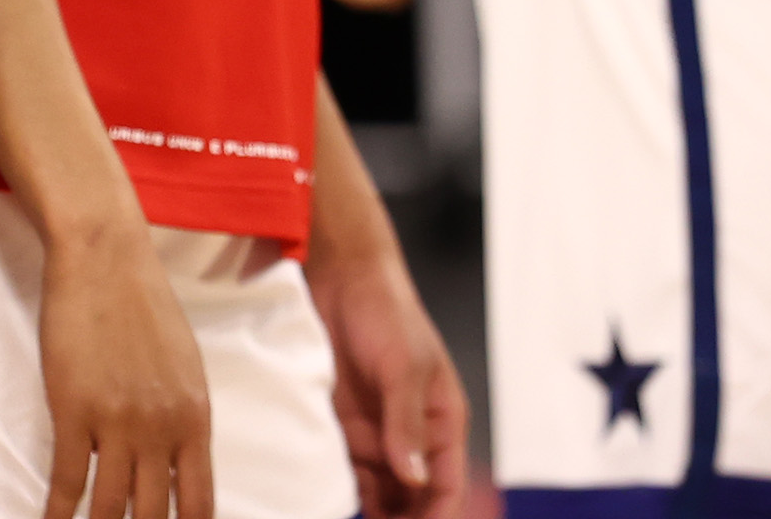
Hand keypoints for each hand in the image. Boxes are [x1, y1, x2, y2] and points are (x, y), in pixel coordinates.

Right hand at [40, 225, 210, 518]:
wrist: (103, 258)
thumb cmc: (143, 305)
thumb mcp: (182, 367)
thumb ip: (180, 420)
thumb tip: (171, 467)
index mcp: (194, 419)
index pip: (197, 503)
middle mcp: (160, 428)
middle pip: (153, 513)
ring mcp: (116, 422)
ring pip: (109, 506)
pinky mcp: (72, 409)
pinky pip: (67, 478)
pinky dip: (59, 511)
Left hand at [313, 247, 466, 518]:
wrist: (340, 275)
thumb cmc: (387, 312)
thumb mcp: (405, 366)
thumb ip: (407, 422)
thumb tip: (416, 479)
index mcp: (441, 423)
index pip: (446, 486)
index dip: (437, 517)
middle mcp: (410, 435)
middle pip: (414, 498)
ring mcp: (375, 432)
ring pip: (380, 490)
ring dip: (372, 512)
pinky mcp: (341, 423)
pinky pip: (344, 468)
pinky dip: (339, 489)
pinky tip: (323, 503)